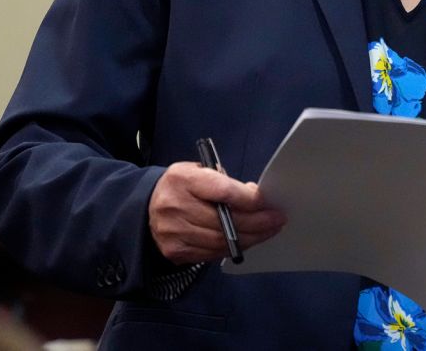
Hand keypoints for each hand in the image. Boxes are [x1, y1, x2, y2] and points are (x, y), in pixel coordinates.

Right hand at [147, 161, 284, 263]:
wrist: (148, 207)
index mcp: (183, 179)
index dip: (248, 200)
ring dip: (250, 238)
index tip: (268, 203)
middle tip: (277, 220)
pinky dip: (233, 247)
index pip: (222, 192)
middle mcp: (174, 206)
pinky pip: (211, 253)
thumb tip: (255, 197)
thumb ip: (226, 183)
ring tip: (268, 231)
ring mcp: (172, 232)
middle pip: (223, 221)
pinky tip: (248, 240)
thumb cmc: (184, 185)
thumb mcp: (201, 171)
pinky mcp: (174, 251)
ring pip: (219, 241)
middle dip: (256, 222)